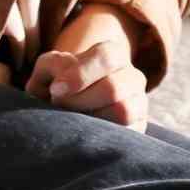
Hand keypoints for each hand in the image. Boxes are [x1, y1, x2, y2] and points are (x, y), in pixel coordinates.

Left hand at [25, 6, 149, 131]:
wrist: (71, 108)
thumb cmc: (60, 84)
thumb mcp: (49, 69)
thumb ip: (53, 65)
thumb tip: (63, 80)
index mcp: (113, 54)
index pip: (106, 57)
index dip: (80, 74)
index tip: (56, 89)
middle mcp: (132, 76)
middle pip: (112, 88)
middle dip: (79, 101)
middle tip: (60, 107)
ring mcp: (139, 103)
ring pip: (123, 112)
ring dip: (90, 119)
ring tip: (72, 120)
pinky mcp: (139, 128)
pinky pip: (126, 134)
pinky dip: (101, 136)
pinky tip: (85, 133)